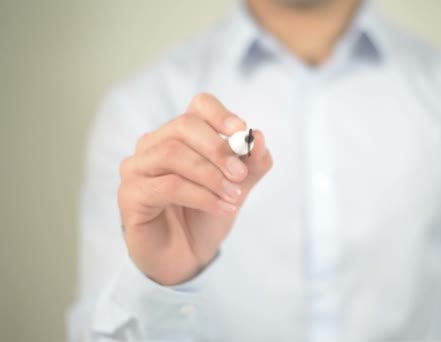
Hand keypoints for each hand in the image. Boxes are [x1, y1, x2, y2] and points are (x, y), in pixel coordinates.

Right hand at [118, 93, 272, 285]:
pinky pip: (167, 186)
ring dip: (210, 175)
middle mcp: (154, 144)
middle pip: (183, 126)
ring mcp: (137, 167)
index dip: (220, 114)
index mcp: (181, 135)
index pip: (199, 106)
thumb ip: (251, 164)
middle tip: (241, 174)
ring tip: (234, 196)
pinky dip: (201, 196)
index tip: (242, 131)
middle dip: (218, 149)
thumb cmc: (206, 214)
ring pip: (173, 154)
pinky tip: (222, 208)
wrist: (187, 255)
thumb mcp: (237, 187)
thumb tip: (260, 137)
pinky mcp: (130, 194)